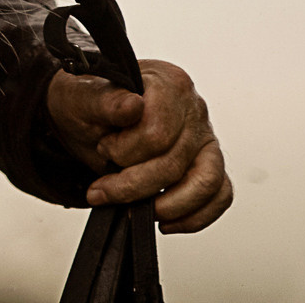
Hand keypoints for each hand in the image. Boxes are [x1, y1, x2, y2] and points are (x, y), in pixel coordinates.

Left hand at [44, 60, 231, 232]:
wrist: (89, 119)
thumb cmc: (90, 105)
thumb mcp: (84, 98)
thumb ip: (107, 102)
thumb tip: (132, 107)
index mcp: (169, 83)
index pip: (157, 133)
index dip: (124, 152)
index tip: (103, 148)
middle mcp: (193, 108)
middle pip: (174, 163)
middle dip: (133, 185)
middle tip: (105, 186)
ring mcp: (204, 137)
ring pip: (206, 182)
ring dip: (167, 206)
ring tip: (138, 210)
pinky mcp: (207, 164)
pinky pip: (220, 195)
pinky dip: (195, 216)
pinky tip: (167, 220)